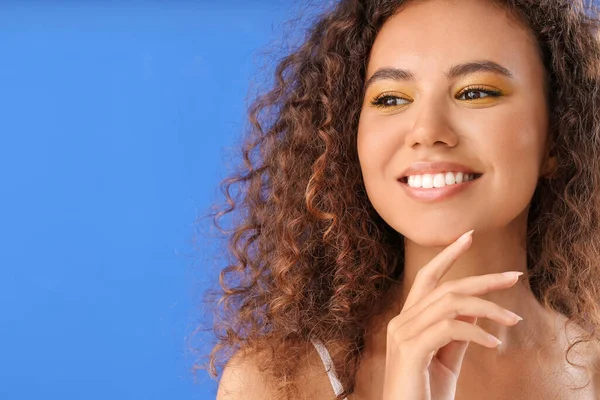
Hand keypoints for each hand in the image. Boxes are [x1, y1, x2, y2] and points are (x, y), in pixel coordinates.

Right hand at [381, 230, 523, 399]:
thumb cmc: (425, 393)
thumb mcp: (447, 358)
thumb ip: (457, 332)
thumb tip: (476, 307)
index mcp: (408, 320)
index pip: (426, 278)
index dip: (447, 255)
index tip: (469, 237)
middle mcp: (401, 321)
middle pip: (444, 287)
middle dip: (482, 279)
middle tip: (514, 276)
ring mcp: (403, 334)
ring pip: (449, 304)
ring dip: (487, 308)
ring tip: (512, 320)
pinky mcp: (410, 350)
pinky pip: (448, 329)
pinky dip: (475, 333)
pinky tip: (494, 342)